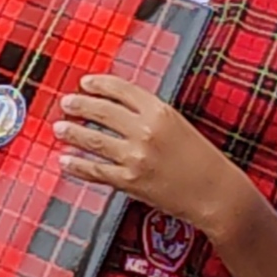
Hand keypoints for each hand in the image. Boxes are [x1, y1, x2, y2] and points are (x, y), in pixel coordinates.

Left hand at [57, 74, 255, 236]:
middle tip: (66, 103)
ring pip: (94, 140)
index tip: (85, 83)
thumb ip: (151, 114)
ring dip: (72, 132)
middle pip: (102, 111)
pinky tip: (65, 160)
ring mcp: (137, 156)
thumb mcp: (180, 125)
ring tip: (59, 127)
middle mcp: (146, 130)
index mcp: (161, 111)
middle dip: (79, 105)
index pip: (121, 89)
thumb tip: (118, 106)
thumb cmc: (203, 160)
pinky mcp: (131, 181)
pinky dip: (77, 165)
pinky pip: (96, 170)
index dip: (99, 84)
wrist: (218, 193)